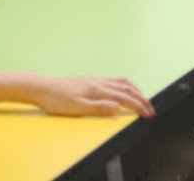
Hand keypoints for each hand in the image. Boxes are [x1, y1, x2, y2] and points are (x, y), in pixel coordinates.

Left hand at [28, 76, 154, 117]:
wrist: (42, 87)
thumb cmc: (57, 99)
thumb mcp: (77, 107)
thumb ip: (98, 107)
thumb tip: (117, 107)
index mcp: (98, 90)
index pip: (124, 98)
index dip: (138, 106)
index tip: (148, 114)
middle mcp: (99, 82)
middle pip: (127, 89)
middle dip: (141, 99)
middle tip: (151, 109)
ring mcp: (96, 80)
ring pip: (122, 82)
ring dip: (135, 90)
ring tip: (142, 98)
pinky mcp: (91, 81)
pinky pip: (114, 80)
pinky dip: (125, 85)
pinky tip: (123, 89)